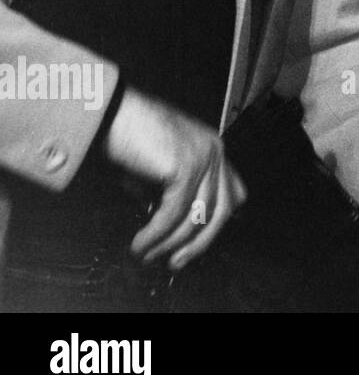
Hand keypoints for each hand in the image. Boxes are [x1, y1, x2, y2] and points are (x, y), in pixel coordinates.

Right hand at [104, 87, 246, 270]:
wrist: (109, 112)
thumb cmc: (127, 135)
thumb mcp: (156, 168)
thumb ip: (170, 192)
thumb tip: (168, 227)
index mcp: (212, 149)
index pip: (232, 194)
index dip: (215, 224)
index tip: (193, 244)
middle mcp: (214, 151)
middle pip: (222, 211)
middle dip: (199, 244)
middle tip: (176, 262)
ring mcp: (204, 157)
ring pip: (197, 217)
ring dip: (170, 243)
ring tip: (148, 255)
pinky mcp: (186, 166)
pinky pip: (174, 213)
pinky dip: (156, 234)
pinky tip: (141, 243)